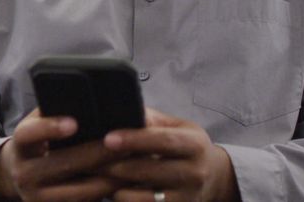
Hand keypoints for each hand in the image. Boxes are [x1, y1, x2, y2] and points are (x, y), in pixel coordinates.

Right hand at [0, 109, 125, 201]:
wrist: (21, 175)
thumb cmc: (40, 141)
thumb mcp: (39, 123)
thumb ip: (55, 110)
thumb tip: (87, 97)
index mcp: (20, 144)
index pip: (29, 134)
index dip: (49, 128)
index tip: (74, 123)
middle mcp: (24, 173)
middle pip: (62, 164)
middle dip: (96, 153)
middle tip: (123, 142)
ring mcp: (37, 197)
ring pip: (78, 190)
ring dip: (107, 177)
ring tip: (130, 162)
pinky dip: (104, 193)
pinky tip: (122, 181)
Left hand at [103, 108, 240, 201]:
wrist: (215, 178)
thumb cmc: (187, 147)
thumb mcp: (178, 127)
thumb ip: (151, 119)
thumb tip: (123, 109)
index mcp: (194, 144)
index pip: (162, 141)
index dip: (134, 139)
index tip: (108, 138)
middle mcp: (194, 173)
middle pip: (149, 170)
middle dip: (115, 165)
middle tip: (88, 160)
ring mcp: (186, 197)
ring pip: (143, 197)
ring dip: (115, 187)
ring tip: (95, 177)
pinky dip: (124, 200)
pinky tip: (111, 192)